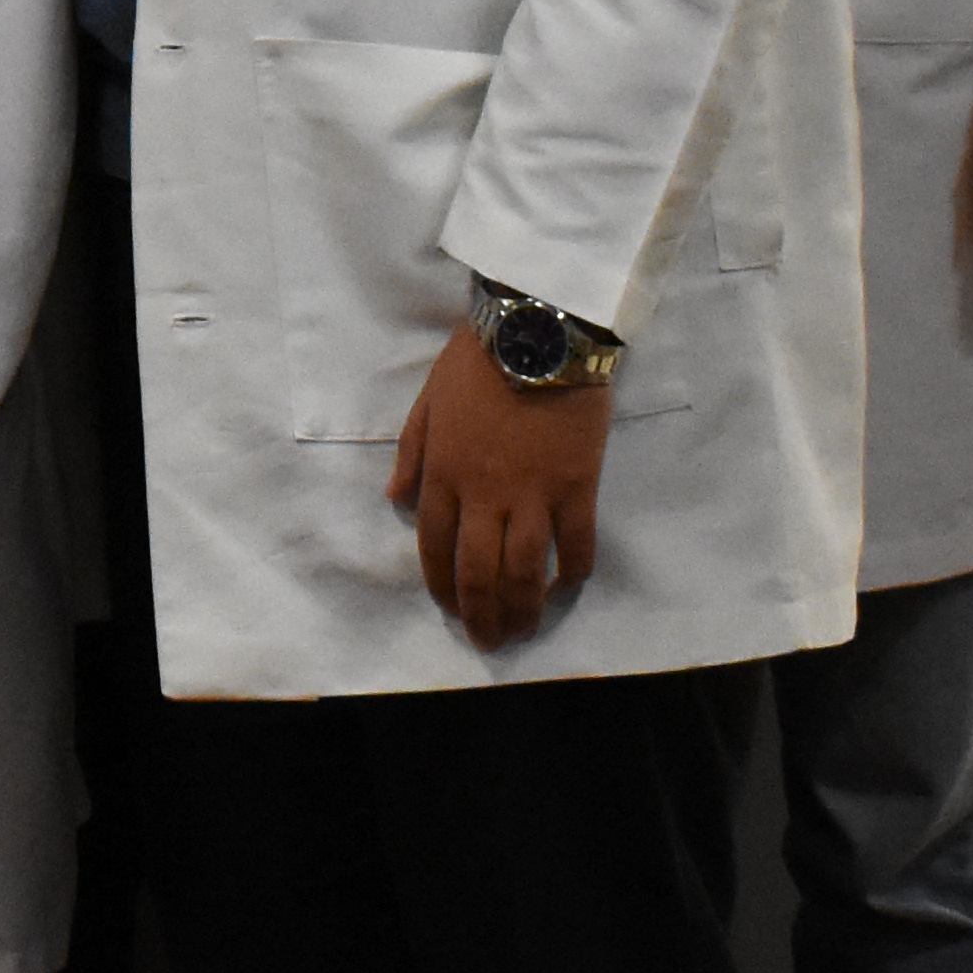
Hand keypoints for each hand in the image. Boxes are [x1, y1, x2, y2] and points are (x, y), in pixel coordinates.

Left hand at [389, 343, 610, 647]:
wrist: (539, 330)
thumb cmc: (478, 359)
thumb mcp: (428, 399)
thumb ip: (412, 452)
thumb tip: (395, 500)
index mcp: (444, 473)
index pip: (435, 546)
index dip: (441, 585)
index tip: (450, 609)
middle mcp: (485, 494)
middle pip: (478, 572)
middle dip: (481, 615)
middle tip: (490, 642)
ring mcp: (533, 494)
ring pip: (525, 570)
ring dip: (523, 608)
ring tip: (525, 630)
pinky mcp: (577, 486)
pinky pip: (577, 542)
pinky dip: (574, 570)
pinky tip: (569, 585)